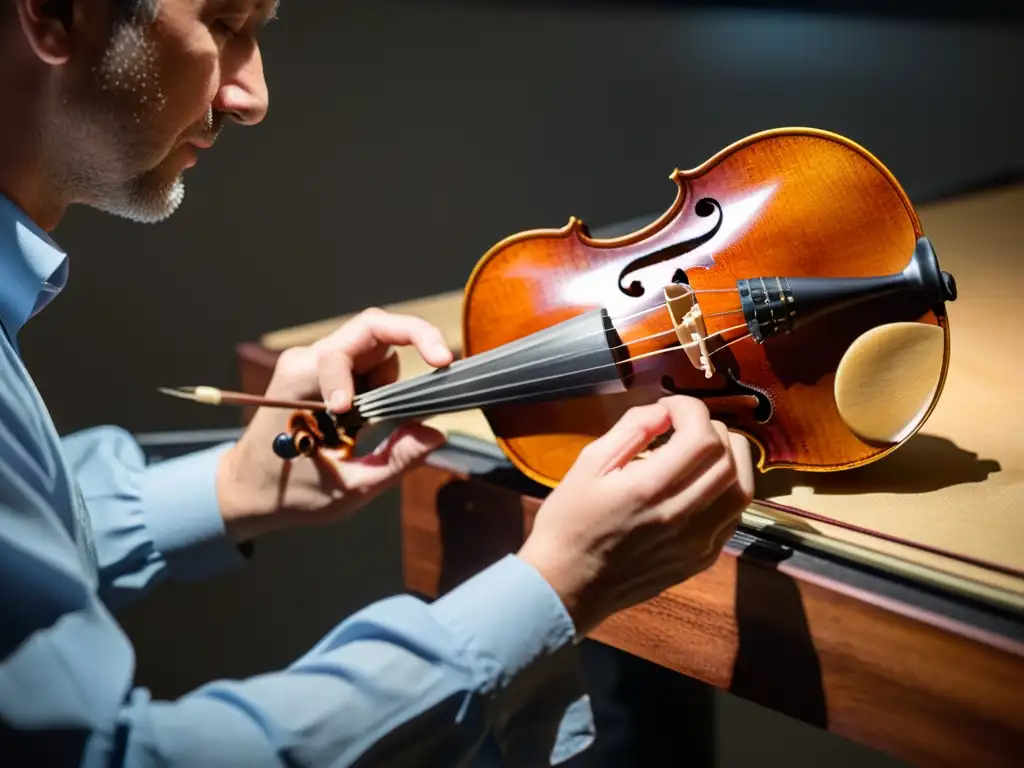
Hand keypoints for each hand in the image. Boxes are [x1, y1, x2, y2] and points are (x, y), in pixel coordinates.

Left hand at [216, 308, 453, 541]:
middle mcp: (308, 361)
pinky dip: (383, 387)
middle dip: (414, 339)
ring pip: (376, 349)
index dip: (377, 370)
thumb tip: (435, 435)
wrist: (250, 490)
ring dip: (392, 380)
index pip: (346, 349)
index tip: (381, 406)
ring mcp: (317, 363)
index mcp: (301, 382)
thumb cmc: (288, 492)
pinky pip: (368, 364)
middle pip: (373, 330)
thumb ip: (395, 461)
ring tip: (371, 426)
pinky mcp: (326, 372)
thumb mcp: (348, 488)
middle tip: (445, 363)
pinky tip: (367, 421)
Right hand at [517, 396, 753, 635]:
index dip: (690, 409)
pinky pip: (733, 516)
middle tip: (684, 425)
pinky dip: (728, 488)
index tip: (668, 407)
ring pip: (742, 489)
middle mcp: (682, 516)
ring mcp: (697, 542)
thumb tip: (664, 412)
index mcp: (649, 489)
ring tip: (705, 447)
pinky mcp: (702, 559)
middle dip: (712, 428)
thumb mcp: (588, 464)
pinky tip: (704, 481)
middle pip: (729, 459)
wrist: (568, 586)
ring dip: (731, 458)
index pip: (701, 437)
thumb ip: (630, 430)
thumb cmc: (570, 522)